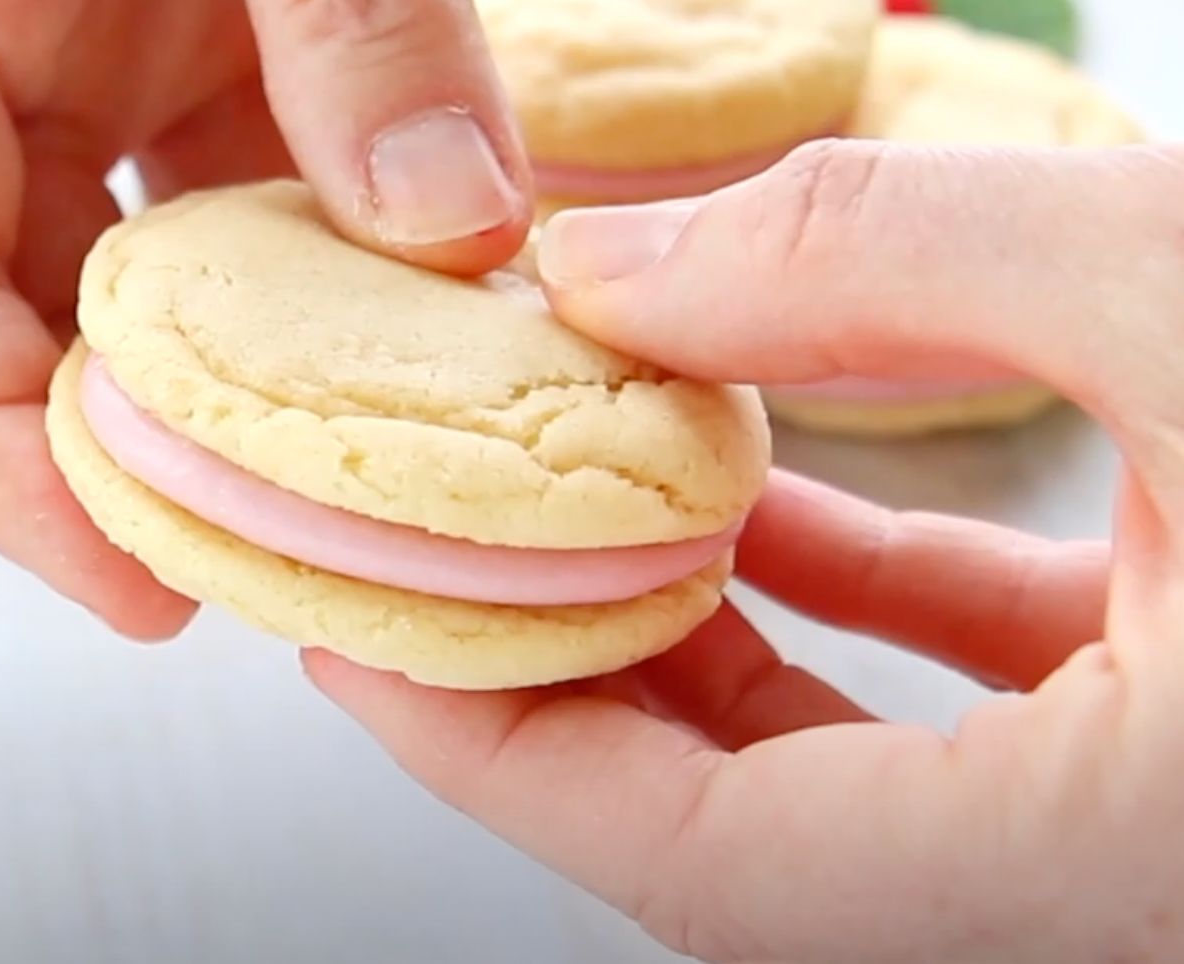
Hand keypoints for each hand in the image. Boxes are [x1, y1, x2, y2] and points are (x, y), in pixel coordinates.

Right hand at [0, 0, 532, 637]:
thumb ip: (355, 26)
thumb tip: (456, 228)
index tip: (128, 582)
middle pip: (8, 323)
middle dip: (124, 464)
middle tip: (262, 576)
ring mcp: (106, 69)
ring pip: (143, 288)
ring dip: (243, 394)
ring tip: (355, 495)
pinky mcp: (213, 57)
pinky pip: (248, 208)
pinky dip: (326, 292)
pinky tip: (418, 353)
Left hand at [308, 141, 1183, 962]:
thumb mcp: (1175, 284)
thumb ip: (882, 261)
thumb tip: (625, 271)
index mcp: (1117, 852)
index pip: (707, 866)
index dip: (499, 758)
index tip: (364, 646)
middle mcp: (1130, 879)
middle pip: (752, 835)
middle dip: (576, 695)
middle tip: (441, 576)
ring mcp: (1157, 811)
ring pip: (863, 775)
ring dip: (710, 643)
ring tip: (584, 520)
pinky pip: (982, 698)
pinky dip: (862, 602)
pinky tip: (785, 500)